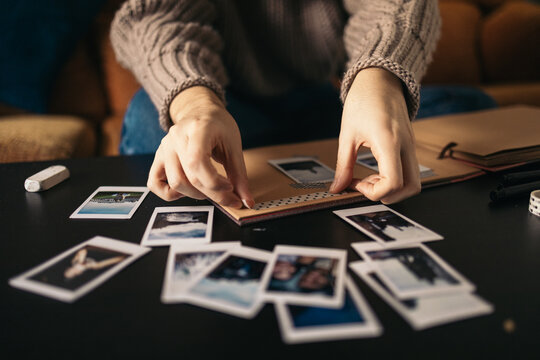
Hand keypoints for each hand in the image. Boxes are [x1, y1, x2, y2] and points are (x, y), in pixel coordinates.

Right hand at [147, 86, 253, 208]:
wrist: (200, 111)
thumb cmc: (218, 126)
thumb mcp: (234, 146)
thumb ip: (239, 175)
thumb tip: (247, 201)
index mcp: (197, 128)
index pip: (197, 162)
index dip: (215, 183)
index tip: (230, 188)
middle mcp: (176, 137)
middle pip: (188, 177)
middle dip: (211, 194)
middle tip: (228, 198)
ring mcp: (164, 147)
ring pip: (174, 182)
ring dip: (195, 195)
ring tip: (210, 191)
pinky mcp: (159, 157)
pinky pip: (154, 182)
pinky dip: (168, 193)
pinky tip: (185, 191)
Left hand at [329, 68, 420, 202]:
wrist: (380, 80)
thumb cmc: (363, 101)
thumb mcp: (347, 134)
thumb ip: (342, 165)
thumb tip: (337, 188)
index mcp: (389, 142)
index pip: (393, 182)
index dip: (374, 192)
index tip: (356, 184)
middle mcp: (406, 146)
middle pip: (411, 188)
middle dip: (387, 195)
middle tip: (365, 185)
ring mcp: (411, 146)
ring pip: (413, 182)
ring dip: (392, 188)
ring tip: (369, 177)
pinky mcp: (410, 146)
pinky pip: (410, 171)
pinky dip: (394, 178)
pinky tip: (375, 170)